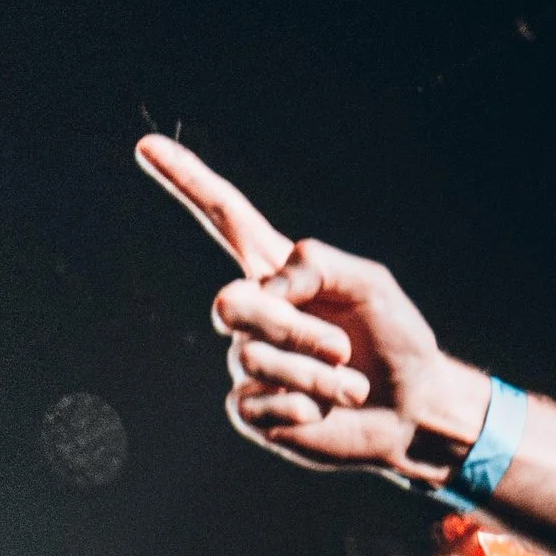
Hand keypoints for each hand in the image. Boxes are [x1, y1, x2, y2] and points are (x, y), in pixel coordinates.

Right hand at [134, 138, 487, 482]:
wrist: (410, 408)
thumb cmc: (394, 339)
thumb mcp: (369, 283)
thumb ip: (317, 265)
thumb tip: (267, 294)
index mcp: (278, 271)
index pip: (223, 218)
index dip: (186, 181)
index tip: (145, 146)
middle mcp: (254, 313)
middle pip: (228, 304)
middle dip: (290, 330)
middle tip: (342, 349)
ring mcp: (245, 362)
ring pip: (252, 357)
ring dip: (315, 373)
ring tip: (352, 383)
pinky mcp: (248, 409)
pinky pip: (256, 401)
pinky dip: (304, 405)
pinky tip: (326, 409)